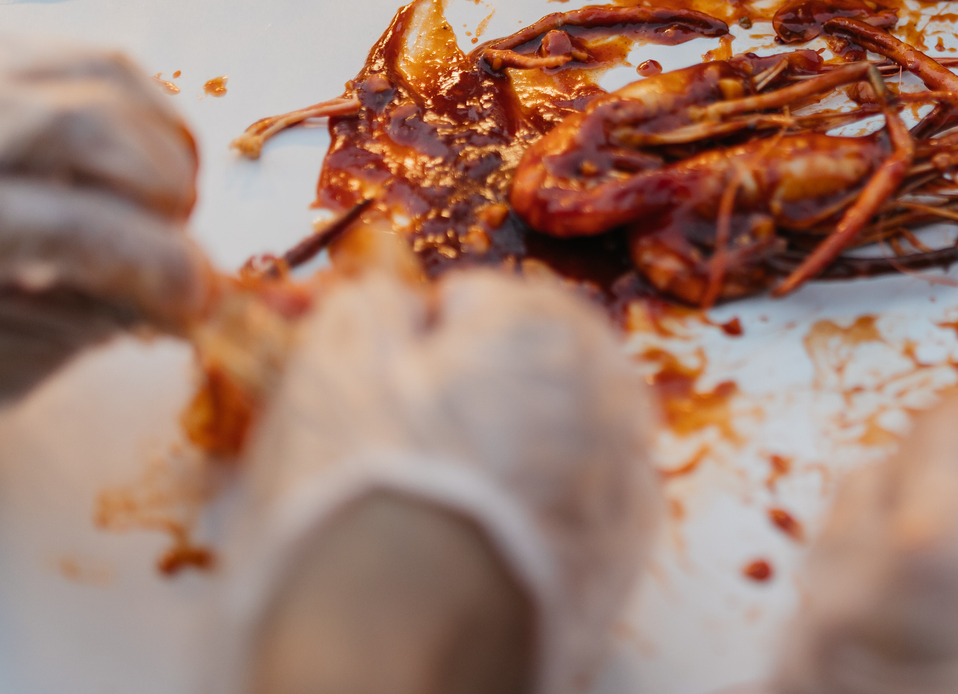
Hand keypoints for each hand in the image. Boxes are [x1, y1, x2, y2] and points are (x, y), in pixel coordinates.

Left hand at [0, 38, 207, 447]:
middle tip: (178, 251)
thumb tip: (195, 295)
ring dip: (165, 150)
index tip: (202, 300)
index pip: (68, 227)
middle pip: (94, 127)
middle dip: (165, 196)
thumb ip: (93, 317)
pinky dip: (146, 115)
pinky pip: (99, 64)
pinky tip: (145, 165)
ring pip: (110, 81)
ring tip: (164, 208)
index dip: (156, 264)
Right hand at [224, 268, 657, 693]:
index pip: (471, 300)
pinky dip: (532, 523)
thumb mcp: (333, 361)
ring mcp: (624, 487)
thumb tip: (397, 306)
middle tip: (394, 452)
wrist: (400, 657)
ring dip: (506, 457)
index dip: (408, 343)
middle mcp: (609, 395)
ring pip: (557, 442)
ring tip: (428, 513)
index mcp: (545, 326)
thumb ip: (373, 303)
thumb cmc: (362, 499)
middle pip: (527, 370)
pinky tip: (470, 554)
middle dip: (468, 394)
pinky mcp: (621, 568)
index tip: (367, 387)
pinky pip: (573, 517)